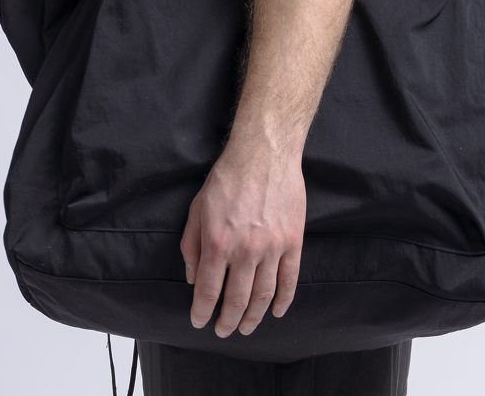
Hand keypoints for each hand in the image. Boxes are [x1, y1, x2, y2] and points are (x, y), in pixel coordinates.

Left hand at [179, 144, 306, 338]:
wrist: (264, 153)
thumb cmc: (227, 178)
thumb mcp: (197, 208)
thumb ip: (191, 245)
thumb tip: (192, 277)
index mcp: (218, 243)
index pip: (208, 291)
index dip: (201, 312)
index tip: (199, 321)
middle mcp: (245, 250)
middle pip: (236, 300)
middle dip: (227, 321)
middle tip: (223, 331)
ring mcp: (272, 247)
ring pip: (263, 295)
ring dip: (253, 317)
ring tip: (245, 327)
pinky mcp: (293, 241)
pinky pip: (290, 279)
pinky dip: (284, 300)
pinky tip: (277, 311)